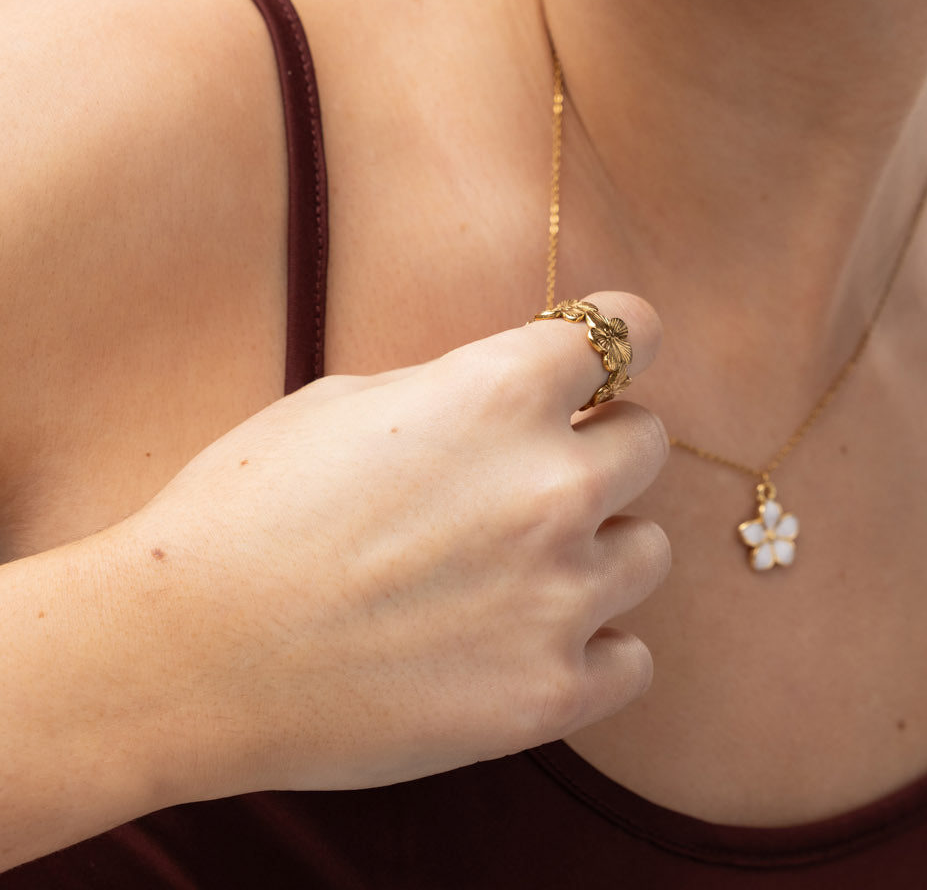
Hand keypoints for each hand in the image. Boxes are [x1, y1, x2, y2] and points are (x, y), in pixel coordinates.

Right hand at [109, 290, 669, 801]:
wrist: (179, 655)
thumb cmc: (245, 510)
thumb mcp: (348, 401)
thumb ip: (460, 389)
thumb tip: (521, 392)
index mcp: (502, 392)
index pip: (627, 329)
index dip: (624, 335)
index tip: (618, 354)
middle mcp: (551, 484)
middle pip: (648, 440)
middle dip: (603, 447)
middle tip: (536, 478)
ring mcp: (558, 595)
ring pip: (649, 549)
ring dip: (599, 549)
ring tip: (521, 571)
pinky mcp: (548, 694)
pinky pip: (633, 657)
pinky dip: (593, 649)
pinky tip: (528, 642)